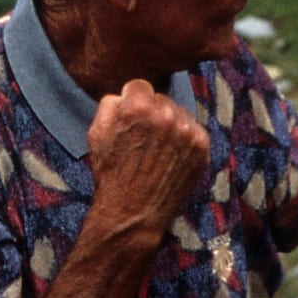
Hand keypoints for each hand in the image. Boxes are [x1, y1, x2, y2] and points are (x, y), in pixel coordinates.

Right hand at [86, 80, 208, 240]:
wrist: (133, 211)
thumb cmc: (111, 173)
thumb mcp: (96, 133)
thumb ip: (109, 104)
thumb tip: (124, 94)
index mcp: (137, 107)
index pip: (139, 86)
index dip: (132, 101)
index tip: (132, 117)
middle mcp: (166, 115)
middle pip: (161, 99)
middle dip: (152, 113)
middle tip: (144, 137)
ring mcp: (187, 131)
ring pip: (179, 113)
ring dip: (170, 125)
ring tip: (157, 149)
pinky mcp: (202, 146)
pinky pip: (193, 130)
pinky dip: (185, 140)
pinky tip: (171, 156)